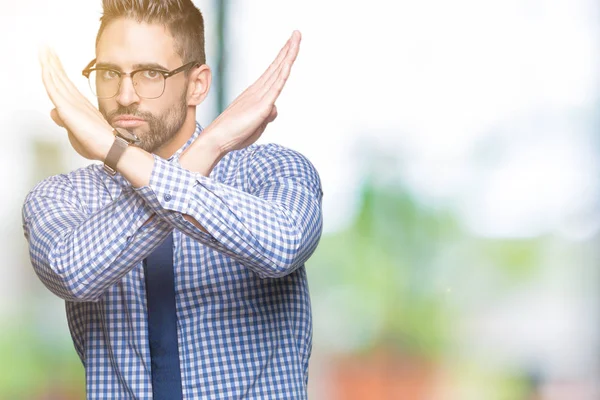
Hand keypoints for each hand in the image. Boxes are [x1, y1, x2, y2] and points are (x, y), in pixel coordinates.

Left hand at [39, 47, 113, 160]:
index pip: (64, 85)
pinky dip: (48, 75)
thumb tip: (53, 111)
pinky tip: (44, 65)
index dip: (57, 70)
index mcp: (78, 106)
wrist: (112, 149)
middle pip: (60, 78)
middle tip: (46, 47)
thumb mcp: (76, 133)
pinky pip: (54, 89)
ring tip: (44, 48)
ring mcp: (72, 104)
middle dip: (52, 61)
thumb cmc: (99, 146)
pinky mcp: (67, 109)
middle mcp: (76, 101)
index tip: (52, 58)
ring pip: (56, 79)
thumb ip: (64, 121)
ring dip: (49, 62)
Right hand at [203, 30, 301, 153]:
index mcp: (256, 95)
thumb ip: (266, 114)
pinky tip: (289, 61)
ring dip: (288, 54)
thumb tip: (274, 108)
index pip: (273, 73)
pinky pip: (275, 86)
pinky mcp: (261, 106)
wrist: (217, 140)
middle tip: (297, 33)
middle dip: (288, 49)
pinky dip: (283, 73)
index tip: (290, 45)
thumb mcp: (257, 125)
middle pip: (277, 67)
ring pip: (278, 71)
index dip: (282, 58)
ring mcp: (259, 96)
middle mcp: (257, 91)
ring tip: (296, 37)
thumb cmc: (235, 134)